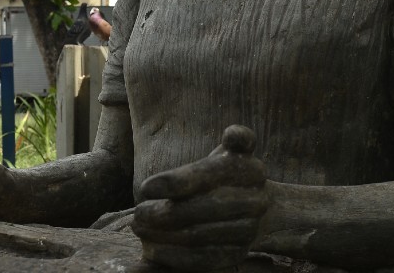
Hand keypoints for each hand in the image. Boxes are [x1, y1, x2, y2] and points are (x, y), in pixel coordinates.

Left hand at [131, 125, 267, 270]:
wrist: (253, 207)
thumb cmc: (227, 174)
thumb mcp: (230, 150)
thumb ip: (233, 138)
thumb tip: (234, 133)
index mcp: (251, 169)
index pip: (211, 172)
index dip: (176, 181)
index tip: (144, 187)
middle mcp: (256, 200)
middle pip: (205, 207)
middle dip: (165, 212)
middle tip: (137, 213)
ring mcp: (249, 229)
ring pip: (201, 235)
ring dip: (164, 235)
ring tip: (139, 228)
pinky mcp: (238, 253)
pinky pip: (203, 259)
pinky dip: (174, 256)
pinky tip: (152, 252)